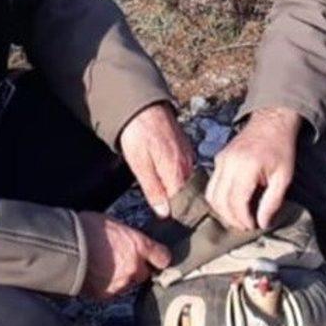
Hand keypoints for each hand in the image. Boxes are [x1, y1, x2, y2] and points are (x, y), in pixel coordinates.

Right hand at [78, 211, 170, 298]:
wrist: (64, 248)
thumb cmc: (85, 229)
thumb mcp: (113, 223)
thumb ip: (127, 236)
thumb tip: (128, 241)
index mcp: (139, 246)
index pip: (163, 257)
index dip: (159, 257)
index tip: (157, 257)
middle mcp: (135, 267)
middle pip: (144, 273)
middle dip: (136, 268)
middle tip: (121, 260)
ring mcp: (121, 284)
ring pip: (128, 284)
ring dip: (121, 278)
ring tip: (104, 267)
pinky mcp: (106, 295)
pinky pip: (112, 292)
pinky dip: (107, 286)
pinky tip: (96, 276)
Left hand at [119, 102, 194, 217]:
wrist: (142, 103)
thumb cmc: (137, 133)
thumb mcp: (140, 165)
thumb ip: (154, 190)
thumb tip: (165, 212)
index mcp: (177, 171)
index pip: (183, 202)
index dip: (175, 213)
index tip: (168, 221)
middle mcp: (188, 163)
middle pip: (187, 191)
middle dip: (178, 203)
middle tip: (165, 213)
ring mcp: (188, 153)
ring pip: (186, 179)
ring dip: (177, 189)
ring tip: (165, 198)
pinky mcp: (185, 145)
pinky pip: (185, 167)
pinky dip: (178, 175)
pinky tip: (167, 177)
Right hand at [206, 107, 301, 230]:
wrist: (271, 122)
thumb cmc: (281, 149)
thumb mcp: (284, 177)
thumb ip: (273, 202)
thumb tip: (262, 223)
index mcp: (246, 166)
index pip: (236, 201)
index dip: (243, 219)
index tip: (253, 226)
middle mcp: (228, 163)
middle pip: (220, 201)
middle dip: (232, 218)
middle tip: (246, 225)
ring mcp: (220, 159)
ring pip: (211, 195)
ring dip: (222, 211)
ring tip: (238, 217)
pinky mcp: (218, 159)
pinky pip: (212, 185)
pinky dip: (219, 198)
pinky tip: (233, 203)